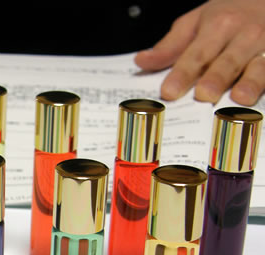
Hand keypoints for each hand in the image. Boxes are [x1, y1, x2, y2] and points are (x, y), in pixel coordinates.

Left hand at [134, 0, 264, 105]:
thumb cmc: (229, 15)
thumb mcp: (196, 22)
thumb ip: (170, 46)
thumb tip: (142, 61)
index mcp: (219, 25)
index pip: (196, 54)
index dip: (182, 73)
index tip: (169, 92)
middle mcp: (245, 35)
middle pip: (228, 61)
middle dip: (216, 78)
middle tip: (203, 95)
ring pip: (259, 66)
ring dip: (251, 82)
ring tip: (240, 98)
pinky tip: (257, 99)